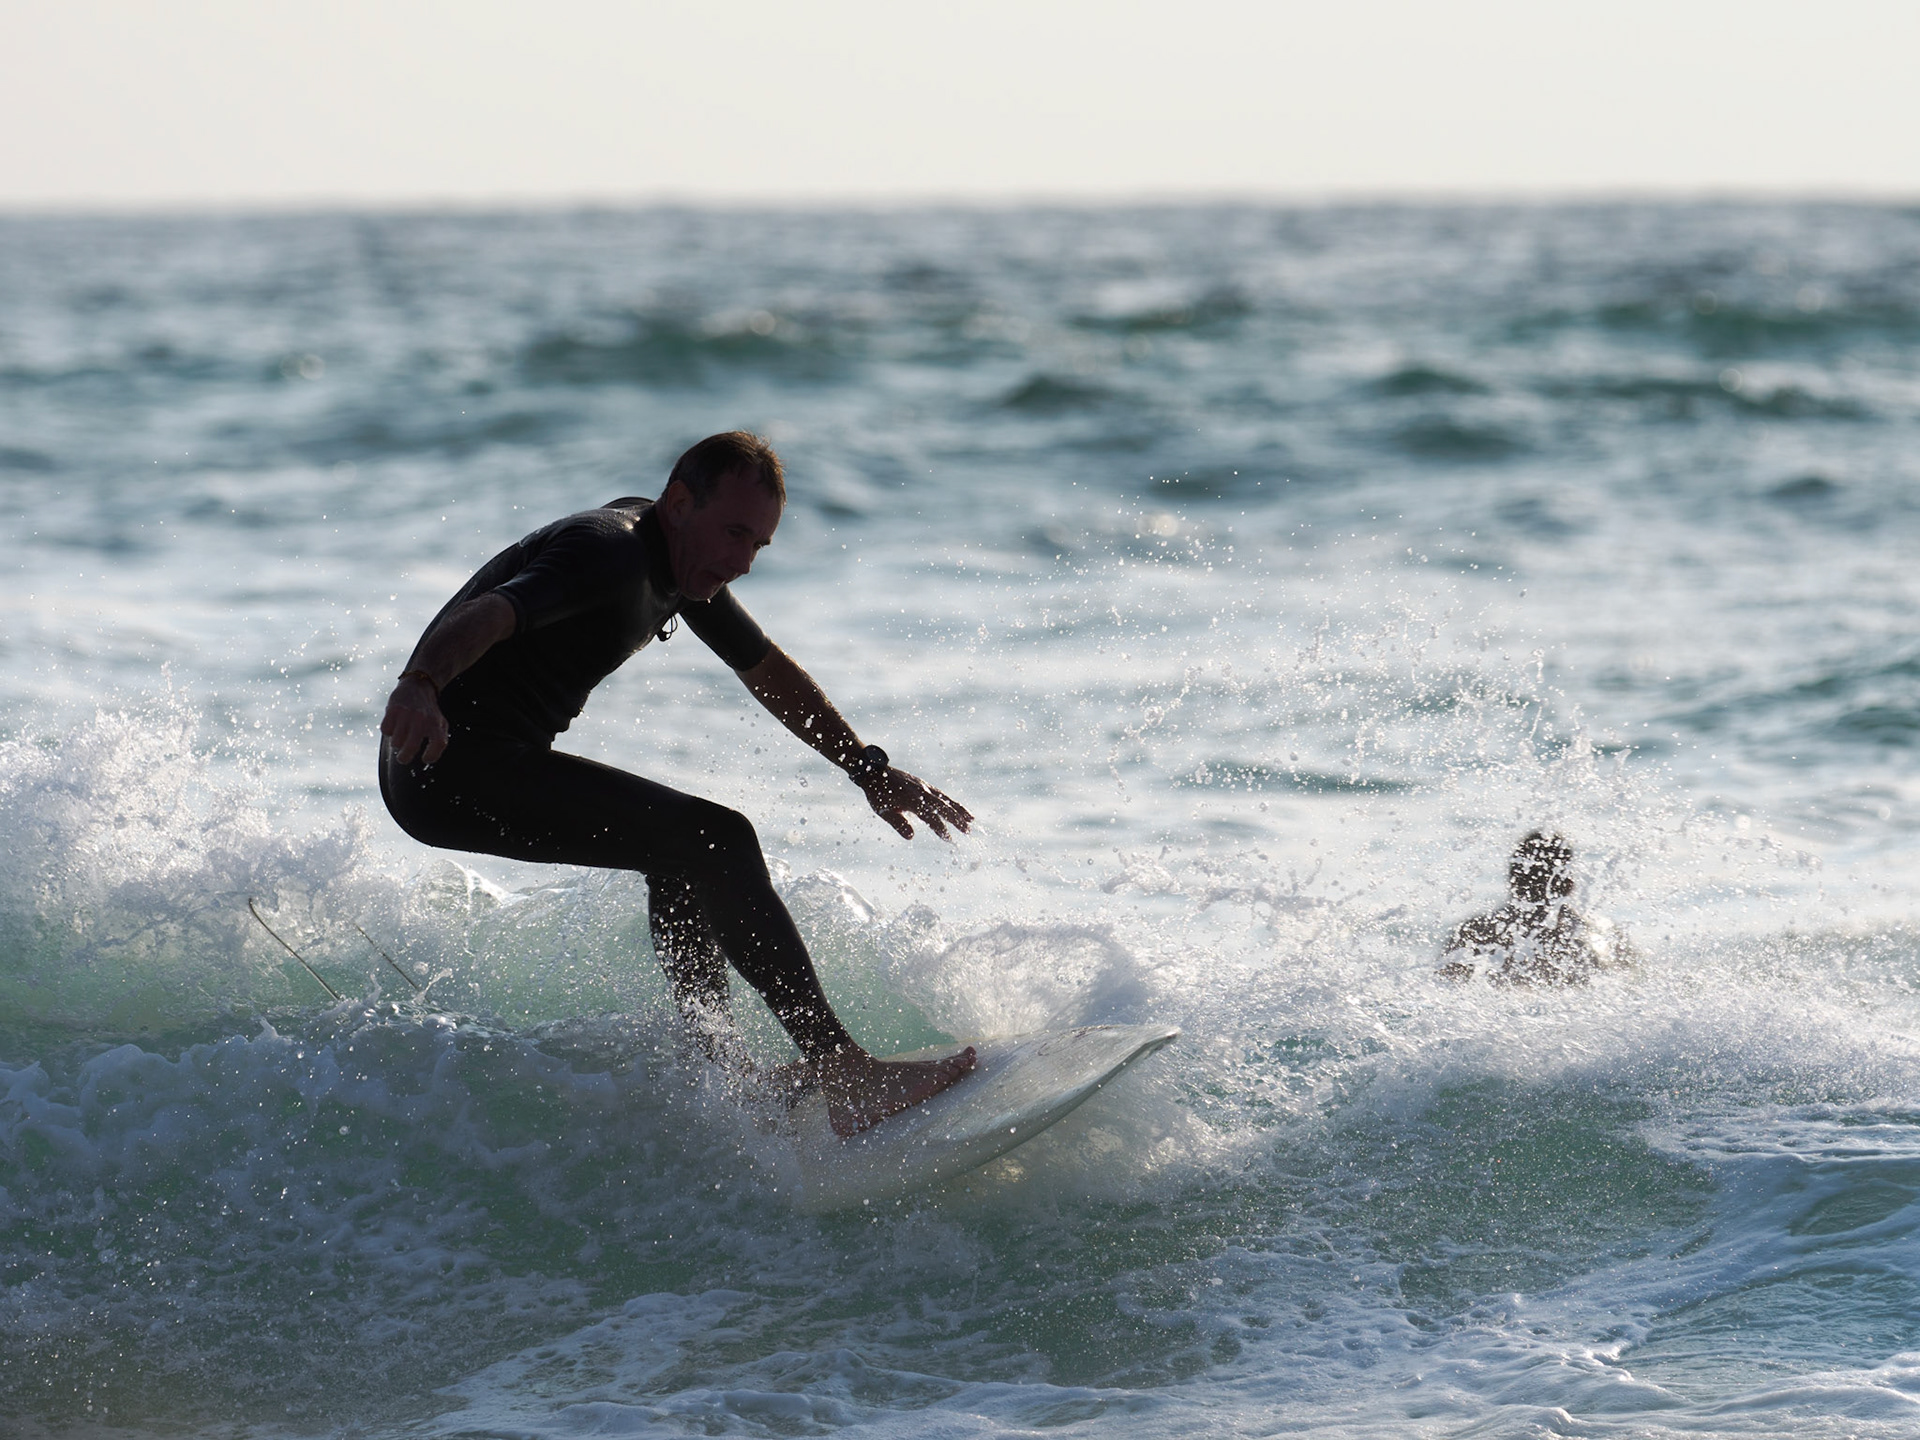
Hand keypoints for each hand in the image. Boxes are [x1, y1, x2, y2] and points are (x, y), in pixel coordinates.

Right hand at [380, 675, 449, 764]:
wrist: (418, 687)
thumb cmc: (429, 712)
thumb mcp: (440, 724)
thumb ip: (438, 741)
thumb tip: (428, 760)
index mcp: (437, 725)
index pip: (438, 745)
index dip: (431, 756)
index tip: (425, 758)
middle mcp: (423, 720)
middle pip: (410, 748)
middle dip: (404, 757)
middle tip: (403, 758)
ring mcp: (407, 714)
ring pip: (396, 742)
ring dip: (396, 742)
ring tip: (401, 735)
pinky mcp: (394, 709)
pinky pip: (385, 730)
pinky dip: (388, 731)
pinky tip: (393, 725)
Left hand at [857, 766, 973, 840]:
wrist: (874, 771)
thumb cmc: (877, 793)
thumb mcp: (883, 811)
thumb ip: (898, 823)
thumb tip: (912, 837)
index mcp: (910, 799)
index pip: (929, 816)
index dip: (940, 828)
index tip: (949, 839)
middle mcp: (921, 791)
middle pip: (942, 806)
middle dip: (956, 819)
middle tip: (968, 831)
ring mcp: (924, 787)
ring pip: (945, 799)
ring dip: (959, 810)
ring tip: (972, 820)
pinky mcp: (925, 785)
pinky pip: (942, 794)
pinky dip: (952, 802)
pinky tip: (959, 809)